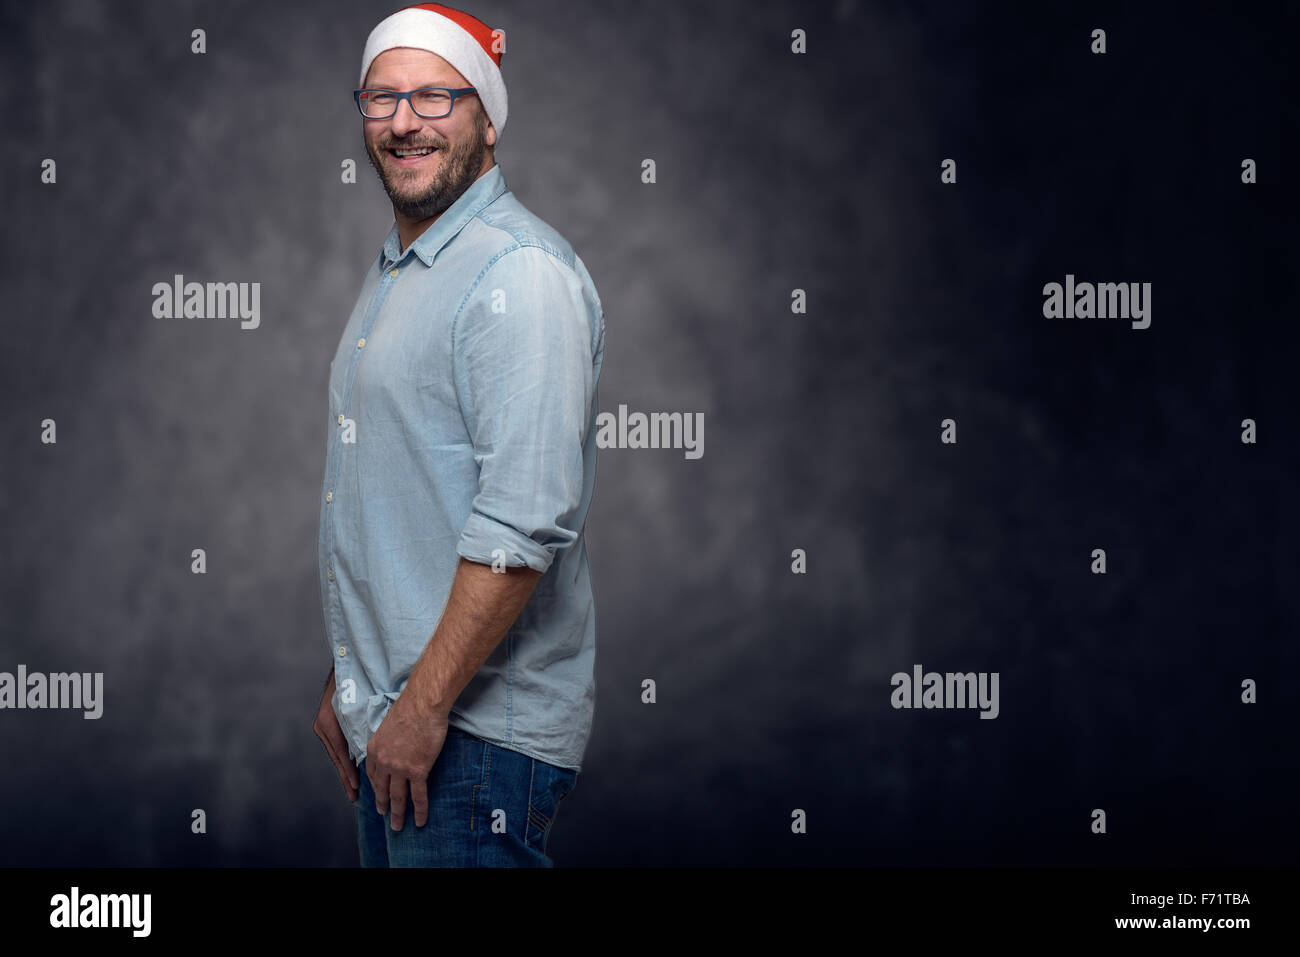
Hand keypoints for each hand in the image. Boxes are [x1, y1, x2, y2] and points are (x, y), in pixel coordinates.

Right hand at [313, 671, 359, 803]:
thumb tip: (374, 750)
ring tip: (353, 789)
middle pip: (337, 757)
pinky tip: (352, 771)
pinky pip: (337, 746)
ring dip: (346, 770)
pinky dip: (345, 758)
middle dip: (347, 777)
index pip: (341, 754)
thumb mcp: (361, 704)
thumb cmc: (360, 682)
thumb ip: (365, 725)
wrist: (349, 663)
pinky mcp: (328, 724)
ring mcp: (323, 725)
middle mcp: (323, 725)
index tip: (356, 787)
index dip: (349, 772)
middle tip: (355, 796)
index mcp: (329, 723)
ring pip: (337, 753)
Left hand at [365, 693, 448, 831]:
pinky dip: (419, 811)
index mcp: (374, 749)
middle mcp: (384, 762)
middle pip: (382, 789)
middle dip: (383, 805)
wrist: (422, 706)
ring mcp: (400, 769)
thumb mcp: (389, 724)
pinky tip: (420, 821)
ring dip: (398, 814)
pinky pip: (418, 796)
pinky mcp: (417, 771)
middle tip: (384, 815)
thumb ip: (389, 739)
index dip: (375, 786)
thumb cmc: (409, 709)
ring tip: (398, 826)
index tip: (378, 793)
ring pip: (398, 797)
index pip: (372, 774)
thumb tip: (396, 744)